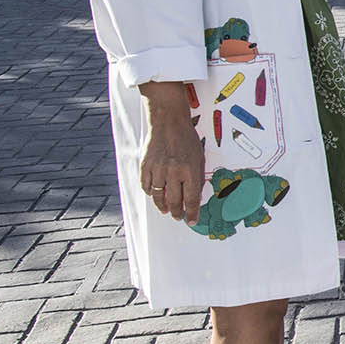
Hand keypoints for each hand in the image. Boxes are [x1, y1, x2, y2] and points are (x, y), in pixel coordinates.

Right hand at [139, 83, 205, 223]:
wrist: (168, 123)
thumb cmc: (186, 139)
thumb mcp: (199, 158)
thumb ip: (197, 178)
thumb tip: (195, 197)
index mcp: (190, 170)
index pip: (191, 199)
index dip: (192, 212)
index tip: (192, 220)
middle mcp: (173, 172)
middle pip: (174, 201)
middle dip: (177, 213)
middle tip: (178, 217)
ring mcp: (158, 169)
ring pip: (158, 196)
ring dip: (163, 206)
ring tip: (166, 210)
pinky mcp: (145, 166)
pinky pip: (146, 186)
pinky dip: (150, 193)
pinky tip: (155, 195)